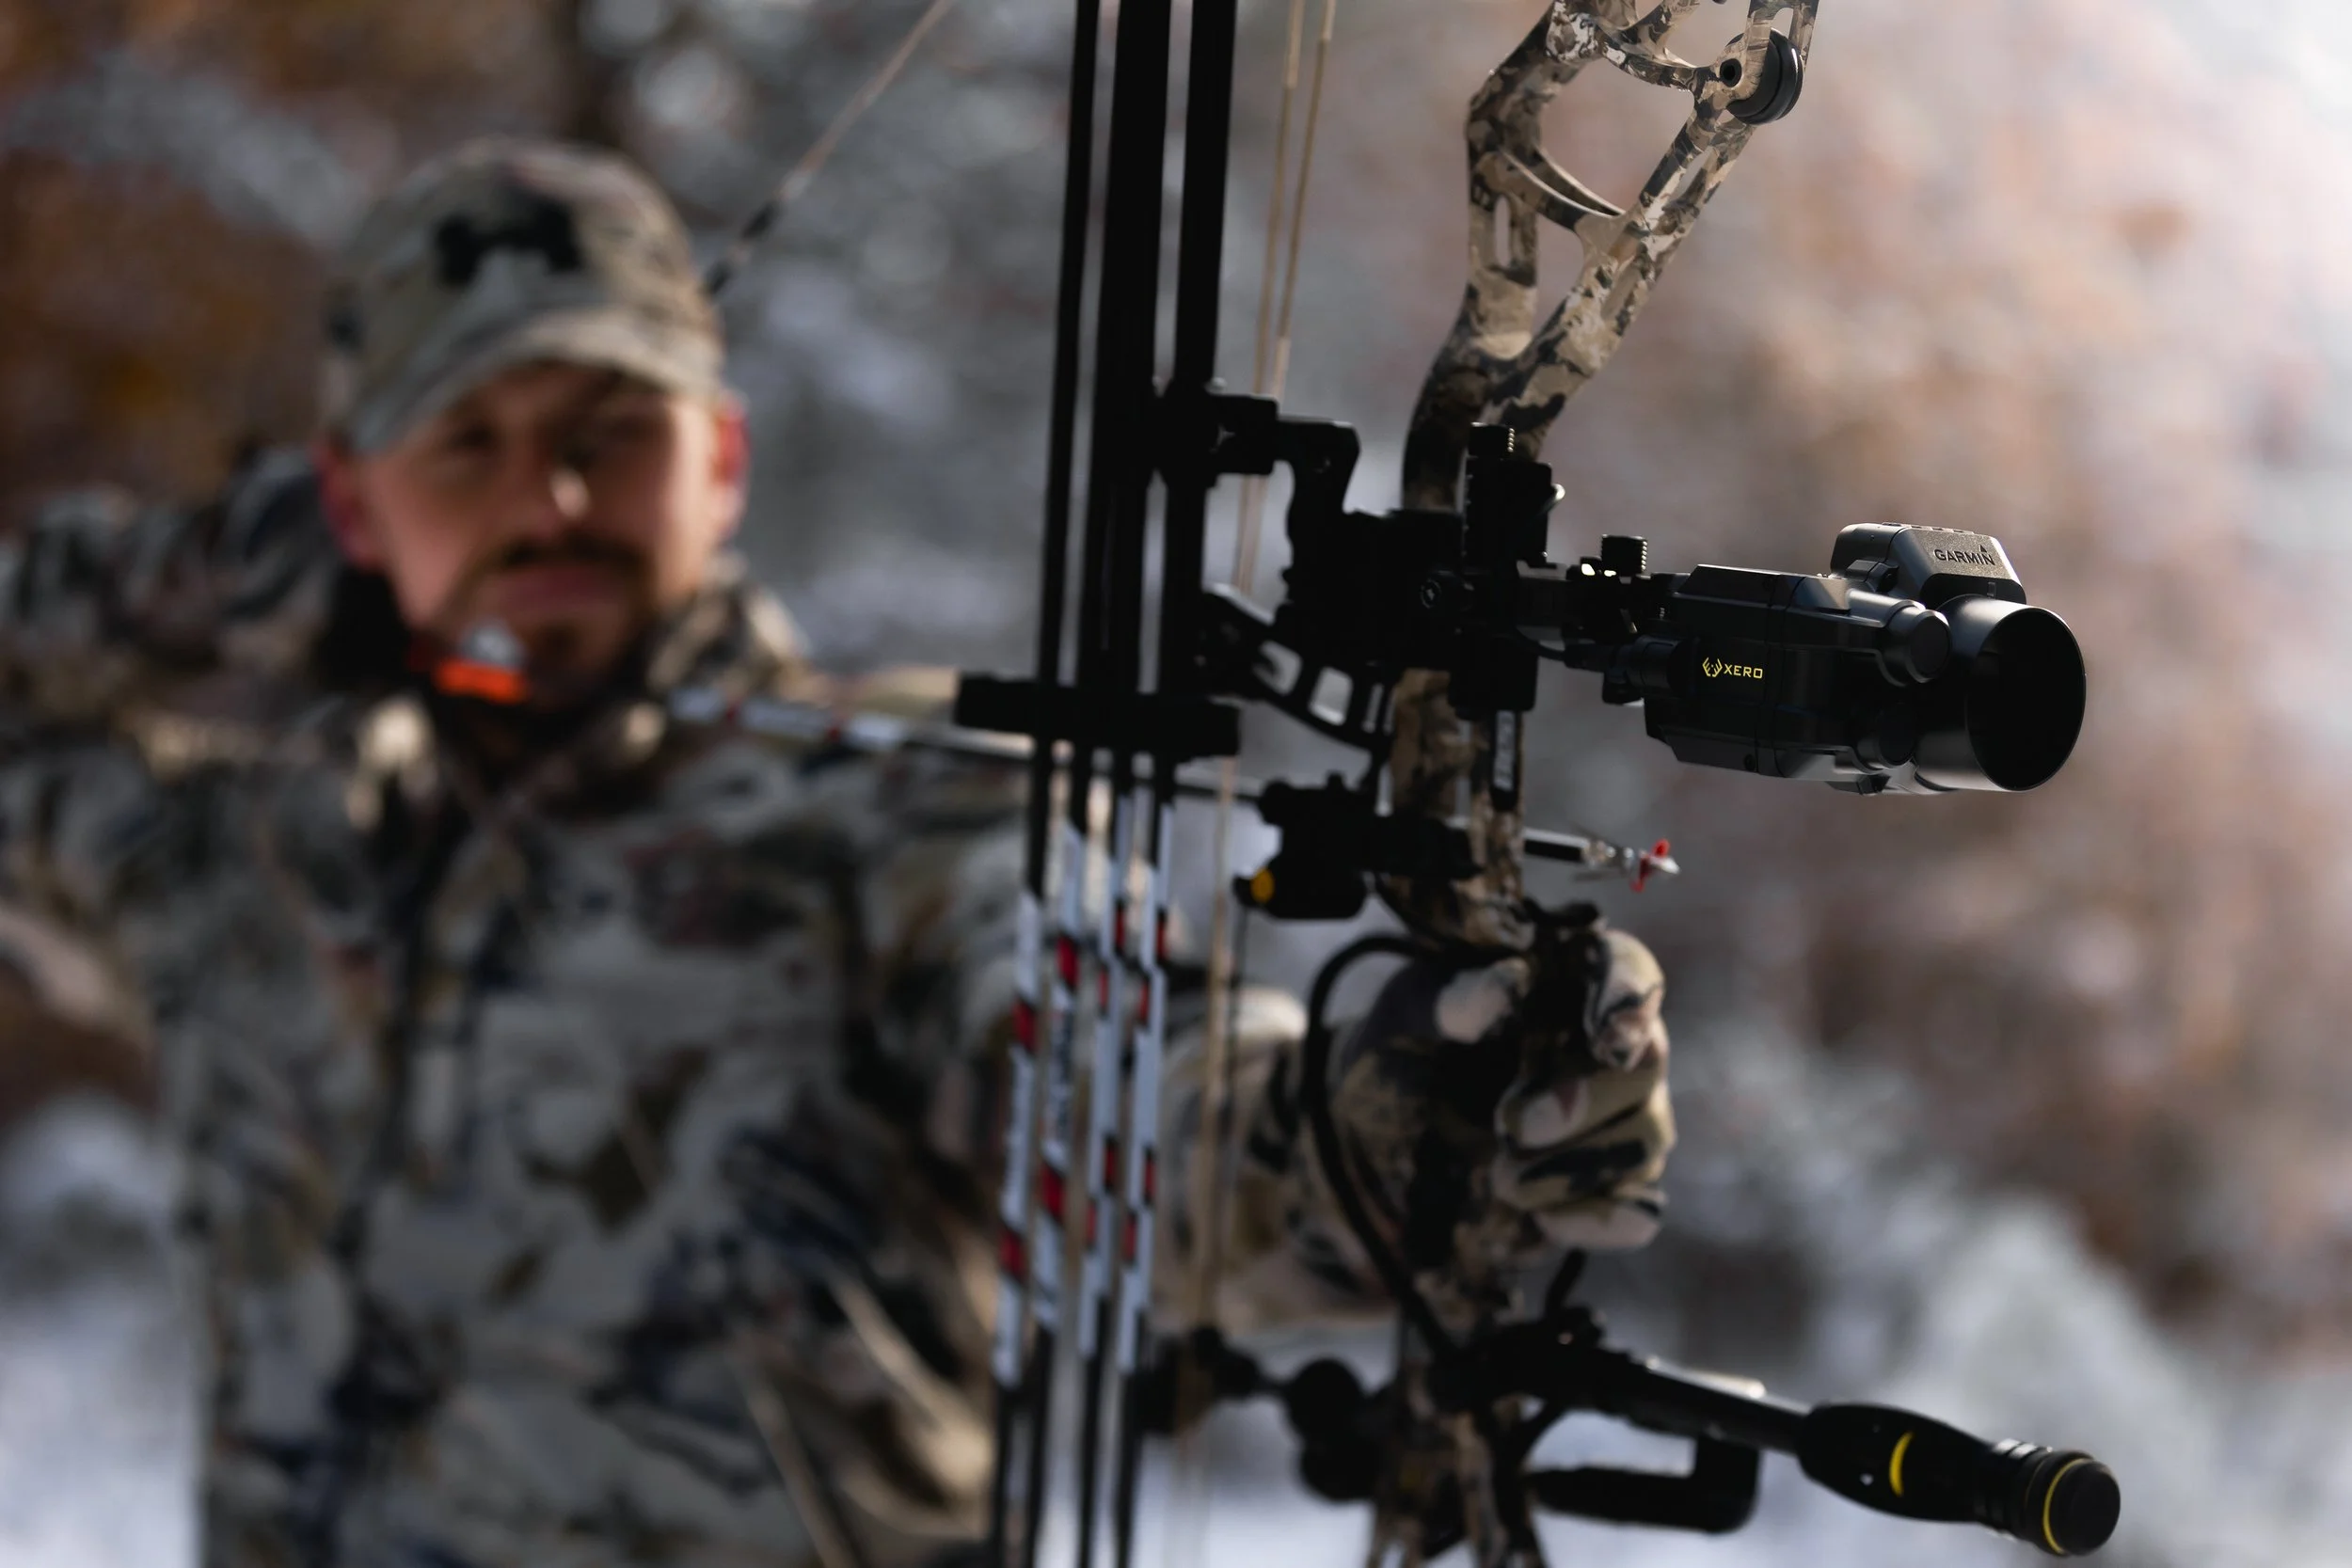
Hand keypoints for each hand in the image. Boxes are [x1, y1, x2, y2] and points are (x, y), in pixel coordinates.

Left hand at [1325, 909, 1671, 1291]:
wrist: (1374, 1146)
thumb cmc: (1398, 1055)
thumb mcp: (1404, 1017)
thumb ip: (1449, 998)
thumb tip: (1506, 985)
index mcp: (1563, 983)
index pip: (1624, 968)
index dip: (1628, 996)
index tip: (1608, 1034)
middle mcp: (1604, 1047)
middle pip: (1643, 1064)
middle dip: (1584, 1100)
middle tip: (1511, 1125)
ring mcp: (1611, 1121)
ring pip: (1648, 1137)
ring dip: (1579, 1164)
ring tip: (1499, 1178)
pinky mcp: (1601, 1189)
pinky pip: (1636, 1209)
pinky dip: (1599, 1219)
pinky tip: (1546, 1219)